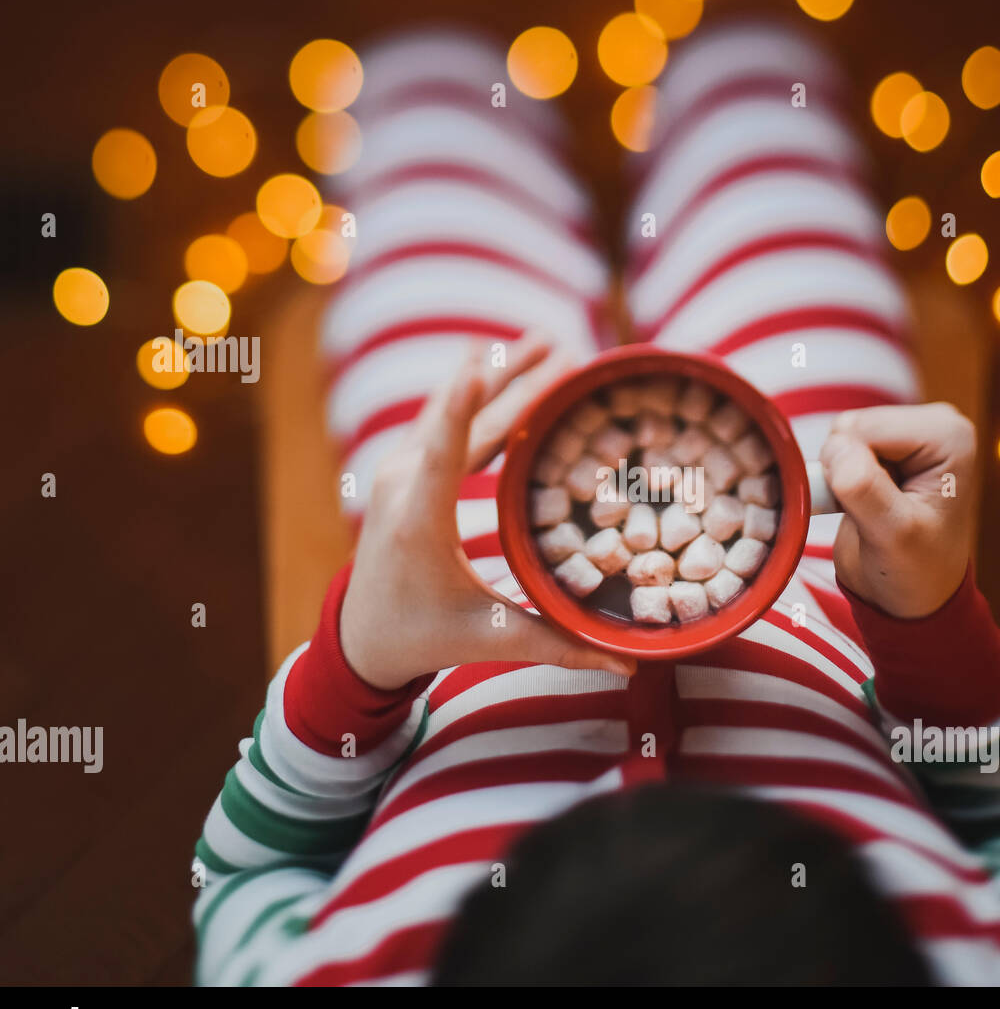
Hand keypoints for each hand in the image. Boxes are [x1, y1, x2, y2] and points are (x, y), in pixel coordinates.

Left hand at [339, 336, 636, 689]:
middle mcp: (403, 486)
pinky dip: (478, 395)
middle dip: (514, 382)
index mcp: (420, 523)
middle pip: (463, 422)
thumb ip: (558, 646)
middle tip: (563, 349)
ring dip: (500, 377)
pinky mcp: (406, 469)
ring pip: (453, 412)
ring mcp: (400, 472)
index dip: (460, 407)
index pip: (442, 455)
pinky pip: (445, 421)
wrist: (361, 634)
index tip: (479, 366)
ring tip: (544, 343)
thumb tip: (629, 665)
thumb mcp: (490, 641)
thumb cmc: (424, 636)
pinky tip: (502, 366)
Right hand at [819, 402, 976, 618]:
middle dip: (847, 471)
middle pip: (851, 426)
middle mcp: (933, 423)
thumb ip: (865, 489)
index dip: (851, 471)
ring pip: (840, 435)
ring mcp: (910, 432)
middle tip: (870, 511)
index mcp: (948, 436)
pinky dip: (839, 477)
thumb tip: (836, 448)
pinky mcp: (889, 443)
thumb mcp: (893, 536)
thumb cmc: (917, 570)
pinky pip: (839, 446)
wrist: (916, 594)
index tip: (875, 510)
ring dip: (842, 476)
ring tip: (868, 509)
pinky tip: (864, 502)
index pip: (865, 430)